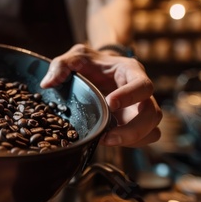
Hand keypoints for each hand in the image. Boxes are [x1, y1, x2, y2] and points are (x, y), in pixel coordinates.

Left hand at [40, 44, 161, 146]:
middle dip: (134, 129)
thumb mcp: (76, 57)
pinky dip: (129, 143)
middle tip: (109, 136)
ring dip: (132, 139)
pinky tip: (109, 140)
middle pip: (152, 114)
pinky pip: (144, 139)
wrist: (98, 70)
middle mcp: (142, 92)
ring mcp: (140, 110)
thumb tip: (48, 83)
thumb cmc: (90, 63)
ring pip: (152, 130)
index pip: (143, 85)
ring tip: (107, 140)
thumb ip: (61, 65)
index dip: (130, 96)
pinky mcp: (134, 123)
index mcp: (131, 72)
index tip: (111, 104)